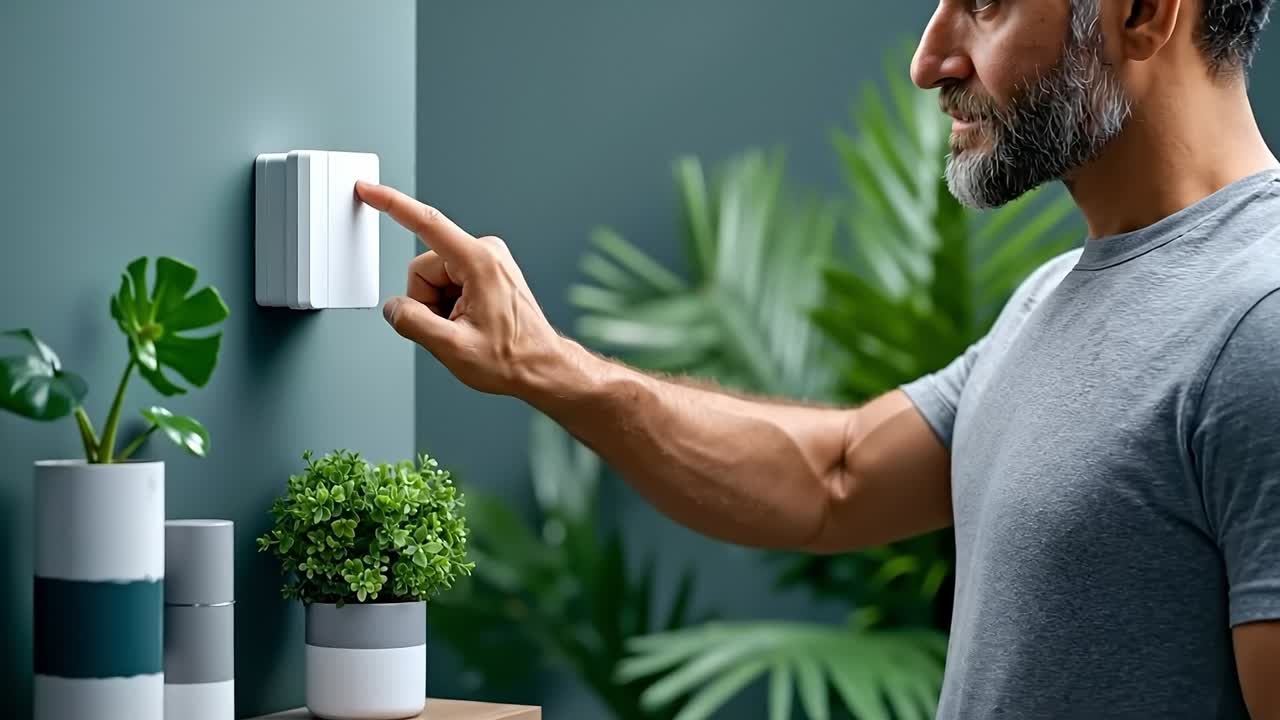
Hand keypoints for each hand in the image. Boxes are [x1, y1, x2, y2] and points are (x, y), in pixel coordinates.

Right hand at [355, 181, 567, 396]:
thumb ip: (414, 323)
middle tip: (451, 329)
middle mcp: (486, 253)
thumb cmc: (512, 358)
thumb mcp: (453, 348)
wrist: (541, 368)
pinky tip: (469, 322)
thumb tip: (394, 308)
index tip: (367, 190)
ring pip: (433, 279)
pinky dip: (449, 306)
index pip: (426, 224)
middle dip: (426, 303)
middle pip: (423, 270)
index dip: (391, 204)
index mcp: (479, 262)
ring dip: (438, 307)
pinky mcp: (486, 271)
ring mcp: (488, 261)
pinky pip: (447, 284)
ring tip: (465, 328)